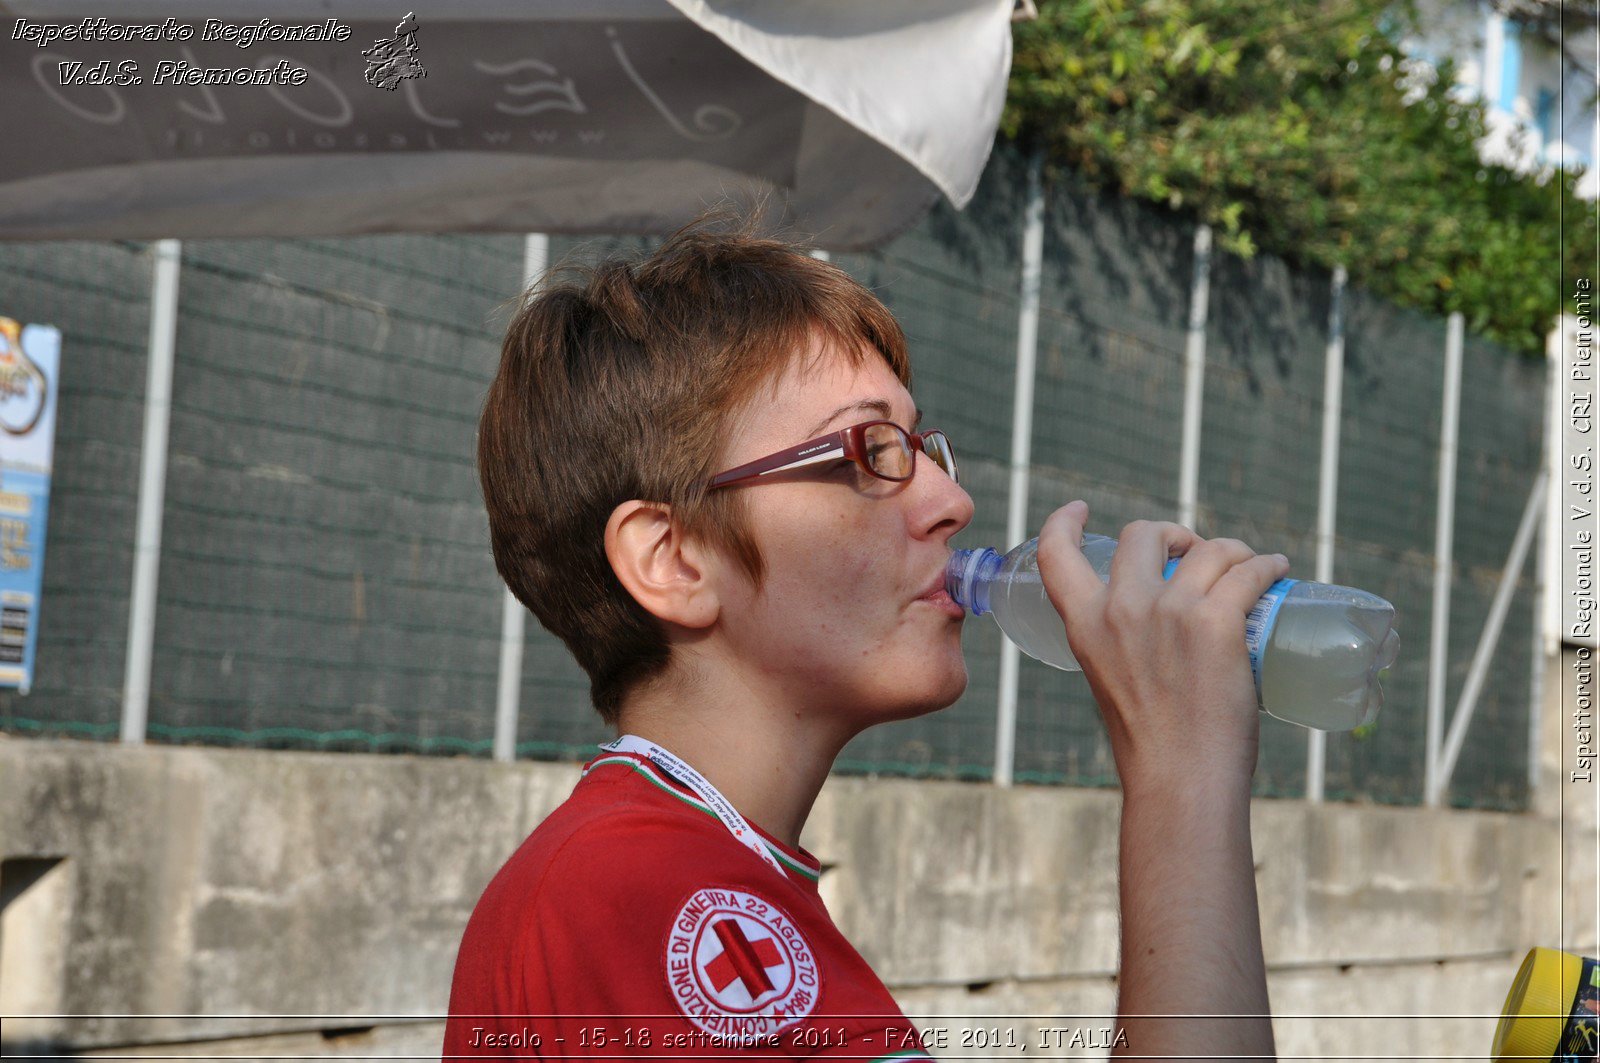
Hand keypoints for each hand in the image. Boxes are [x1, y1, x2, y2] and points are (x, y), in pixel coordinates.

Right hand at [1034, 500, 1290, 791]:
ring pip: (1208, 548)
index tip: (1080, 510)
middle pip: (1143, 534)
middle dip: (1173, 534)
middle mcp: (1121, 608)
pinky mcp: (1217, 622)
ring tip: (1251, 566)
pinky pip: (1249, 571)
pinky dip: (1267, 565)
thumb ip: (1123, 647)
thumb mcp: (1112, 682)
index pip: (1056, 555)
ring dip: (1232, 550)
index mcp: (1085, 625)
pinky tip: (1276, 569)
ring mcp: (1170, 611)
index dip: (1063, 522)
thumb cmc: (1153, 746)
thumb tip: (1162, 631)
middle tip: (1197, 553)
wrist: (1181, 781)